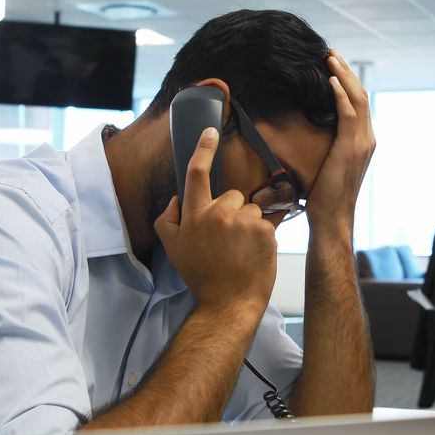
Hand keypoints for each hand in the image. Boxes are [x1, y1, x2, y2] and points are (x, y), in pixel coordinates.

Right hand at [155, 128, 277, 314]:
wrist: (228, 302)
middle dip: (231, 211)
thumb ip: (168, 219)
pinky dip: (261, 235)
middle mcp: (219, 214)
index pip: (197, 174)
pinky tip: (252, 253)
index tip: (210, 131)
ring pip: (251, 209)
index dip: (203, 149)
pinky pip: (265, 222)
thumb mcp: (173, 249)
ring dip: (247, 224)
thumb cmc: (202, 276)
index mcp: (195, 215)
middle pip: (231, 195)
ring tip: (239, 249)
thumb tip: (176, 199)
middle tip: (225, 240)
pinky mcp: (265, 230)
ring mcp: (244, 221)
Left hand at [306, 50, 376, 236]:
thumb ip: (327, 146)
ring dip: (343, 76)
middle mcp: (368, 139)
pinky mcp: (351, 148)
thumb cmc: (323, 197)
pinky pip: (348, 115)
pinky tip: (330, 81)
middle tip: (331, 53)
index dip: (347, 81)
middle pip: (361, 95)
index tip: (333, 65)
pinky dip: (340, 95)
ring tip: (330, 58)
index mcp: (363, 142)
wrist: (332, 219)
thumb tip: (310, 133)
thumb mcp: (327, 165)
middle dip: (346, 71)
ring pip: (357, 99)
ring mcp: (362, 144)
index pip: (359, 103)